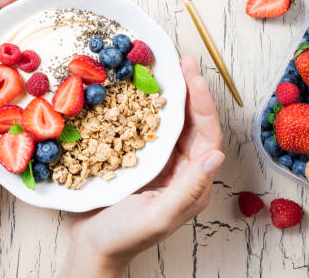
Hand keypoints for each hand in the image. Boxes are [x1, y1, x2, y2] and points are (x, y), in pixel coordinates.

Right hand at [58, 55, 224, 277]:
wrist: (92, 247)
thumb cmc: (124, 237)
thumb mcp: (158, 215)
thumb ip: (188, 188)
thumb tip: (216, 155)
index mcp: (192, 182)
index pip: (206, 137)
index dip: (203, 105)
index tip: (194, 76)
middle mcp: (181, 169)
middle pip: (191, 124)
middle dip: (189, 91)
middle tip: (182, 61)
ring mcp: (160, 163)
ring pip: (171, 123)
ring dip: (170, 96)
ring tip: (165, 69)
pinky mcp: (139, 160)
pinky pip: (147, 128)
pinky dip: (146, 108)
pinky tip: (138, 92)